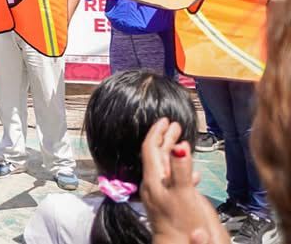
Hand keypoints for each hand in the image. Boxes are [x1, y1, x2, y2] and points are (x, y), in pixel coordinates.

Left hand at [140, 118, 229, 243]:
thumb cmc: (180, 223)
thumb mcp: (183, 192)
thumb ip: (181, 168)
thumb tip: (179, 146)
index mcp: (154, 179)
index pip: (150, 149)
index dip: (157, 132)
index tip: (164, 120)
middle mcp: (154, 185)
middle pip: (157, 156)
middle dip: (166, 138)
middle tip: (174, 125)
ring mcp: (160, 194)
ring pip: (165, 167)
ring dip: (173, 152)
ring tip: (182, 142)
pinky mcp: (168, 203)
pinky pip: (173, 180)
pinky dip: (181, 171)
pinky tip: (192, 174)